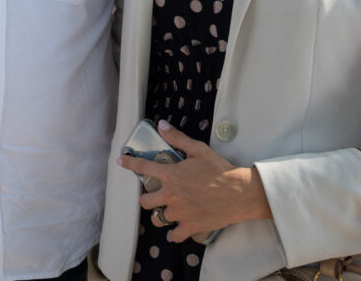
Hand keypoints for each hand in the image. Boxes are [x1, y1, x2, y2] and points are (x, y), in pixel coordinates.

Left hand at [117, 120, 270, 241]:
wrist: (239, 194)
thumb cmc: (220, 170)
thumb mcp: (198, 150)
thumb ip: (177, 138)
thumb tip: (161, 125)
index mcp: (170, 175)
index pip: (143, 168)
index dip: (129, 163)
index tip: (121, 161)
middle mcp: (170, 195)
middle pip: (145, 201)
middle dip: (148, 198)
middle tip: (156, 195)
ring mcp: (179, 213)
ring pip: (157, 219)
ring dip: (160, 215)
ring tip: (168, 211)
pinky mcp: (190, 226)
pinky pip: (174, 235)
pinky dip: (175, 233)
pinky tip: (178, 228)